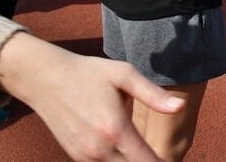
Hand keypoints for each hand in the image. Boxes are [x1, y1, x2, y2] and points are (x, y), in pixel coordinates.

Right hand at [0, 33, 182, 161]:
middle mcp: (99, 149)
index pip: (146, 161)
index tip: (170, 159)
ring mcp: (84, 156)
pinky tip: (124, 152)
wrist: (46, 79)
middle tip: (158, 154)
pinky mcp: (75, 156)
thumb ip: (153, 94)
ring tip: (141, 151)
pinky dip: (114, 161)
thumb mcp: (124, 74)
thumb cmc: (88, 73)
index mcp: (116, 129)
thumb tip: (180, 107)